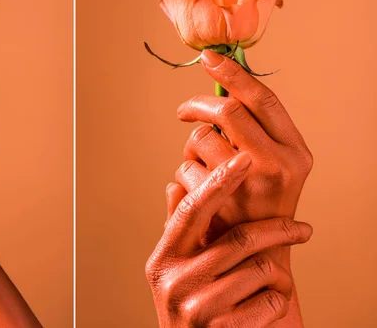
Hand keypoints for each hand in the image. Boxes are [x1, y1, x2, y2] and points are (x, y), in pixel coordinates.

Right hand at [146, 153, 312, 327]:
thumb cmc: (189, 305)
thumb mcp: (174, 267)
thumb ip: (176, 228)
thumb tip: (175, 184)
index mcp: (163, 257)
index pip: (193, 211)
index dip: (219, 182)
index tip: (244, 158)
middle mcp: (175, 281)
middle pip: (240, 239)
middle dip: (279, 231)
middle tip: (303, 229)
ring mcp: (197, 308)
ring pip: (262, 270)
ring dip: (276, 273)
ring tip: (270, 280)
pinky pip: (271, 301)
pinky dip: (277, 300)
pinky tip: (264, 305)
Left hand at [175, 50, 312, 240]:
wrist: (259, 262)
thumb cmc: (261, 208)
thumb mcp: (274, 167)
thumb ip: (254, 131)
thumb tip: (221, 88)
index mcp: (296, 151)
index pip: (262, 98)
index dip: (233, 73)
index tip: (210, 58)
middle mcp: (278, 164)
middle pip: (227, 109)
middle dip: (197, 105)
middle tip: (184, 112)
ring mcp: (248, 183)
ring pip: (200, 137)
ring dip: (190, 147)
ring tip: (199, 167)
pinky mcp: (220, 202)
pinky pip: (184, 168)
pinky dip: (182, 174)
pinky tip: (194, 192)